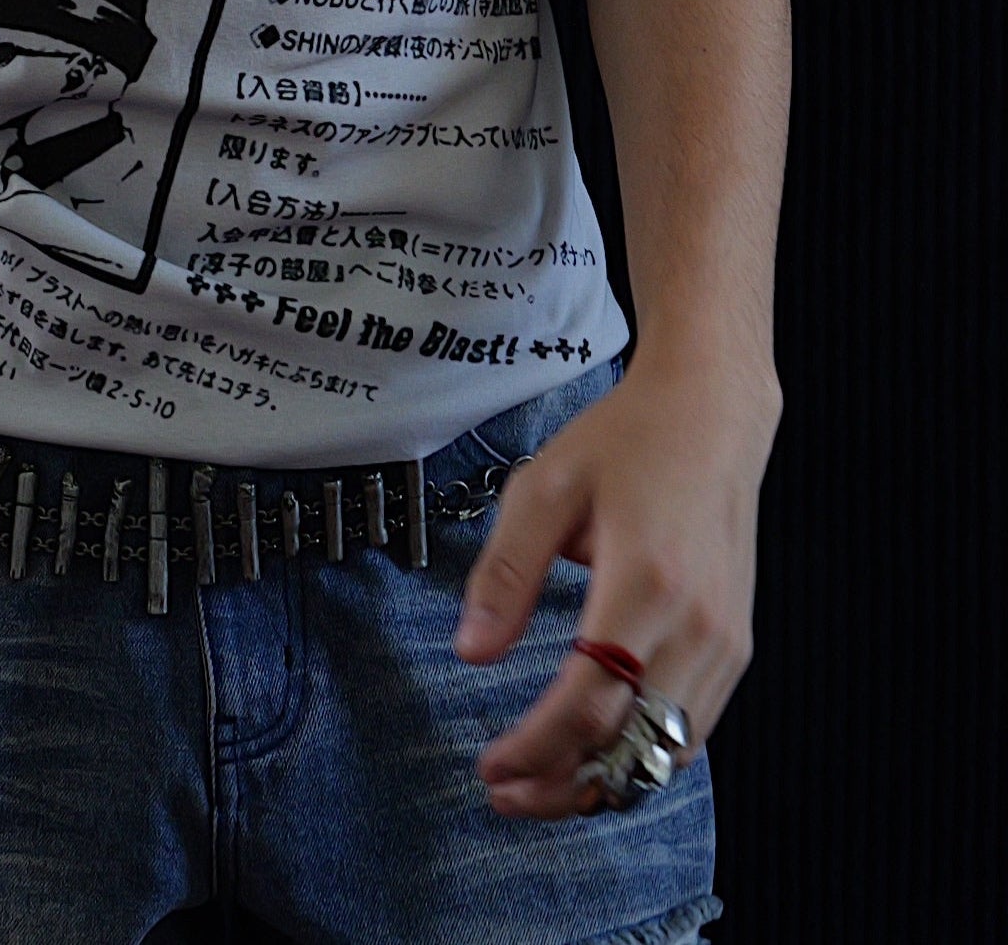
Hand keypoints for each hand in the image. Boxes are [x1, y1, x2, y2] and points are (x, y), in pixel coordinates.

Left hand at [453, 348, 780, 819]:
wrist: (712, 415)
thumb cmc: (629, 441)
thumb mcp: (544, 488)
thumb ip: (504, 574)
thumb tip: (471, 652)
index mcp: (645, 583)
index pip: (586, 705)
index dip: (533, 750)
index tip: (491, 765)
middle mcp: (697, 625)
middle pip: (630, 748)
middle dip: (561, 786)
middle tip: (505, 792)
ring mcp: (726, 642)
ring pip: (667, 754)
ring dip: (604, 782)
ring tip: (542, 782)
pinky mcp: (737, 645)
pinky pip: (693, 730)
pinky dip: (644, 756)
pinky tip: (597, 751)